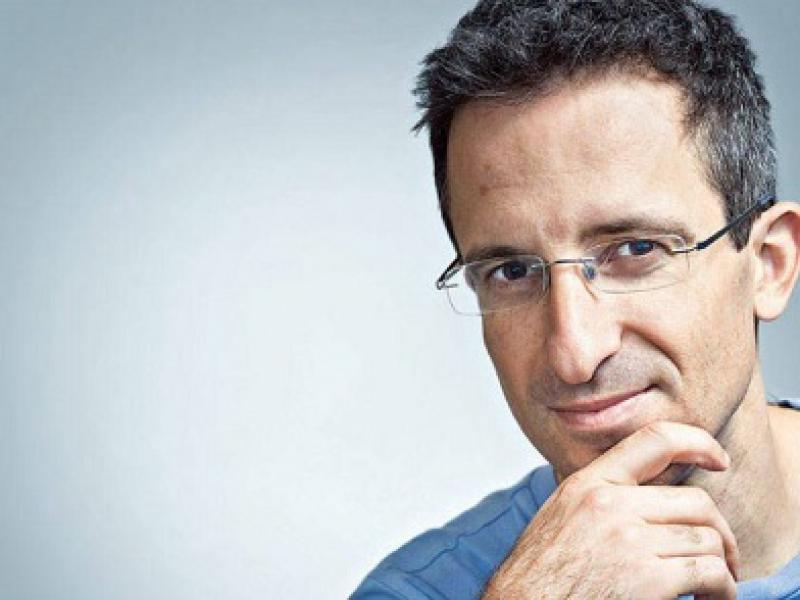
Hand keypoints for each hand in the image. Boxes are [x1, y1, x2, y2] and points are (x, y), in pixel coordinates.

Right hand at [482, 421, 739, 599]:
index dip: (697, 442)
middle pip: (696, 502)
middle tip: (725, 555)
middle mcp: (610, 504)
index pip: (654, 440)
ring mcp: (629, 540)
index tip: (718, 458)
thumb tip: (648, 496)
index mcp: (588, 483)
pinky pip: (709, 573)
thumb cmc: (539, 575)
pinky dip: (722, 591)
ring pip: (708, 540)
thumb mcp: (562, 515)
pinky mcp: (648, 580)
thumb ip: (600, 497)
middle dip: (721, 531)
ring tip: (716, 587)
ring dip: (722, 567)